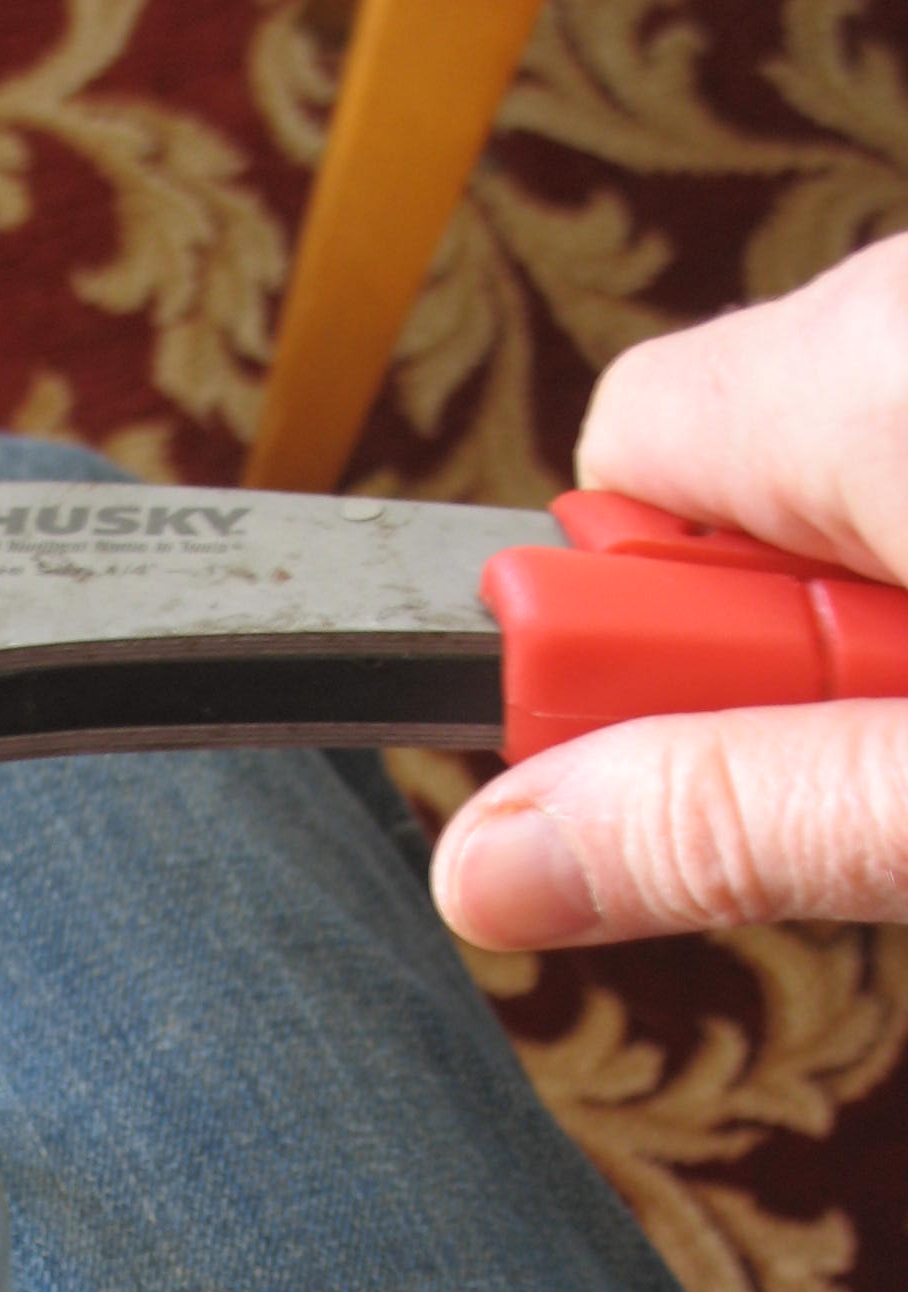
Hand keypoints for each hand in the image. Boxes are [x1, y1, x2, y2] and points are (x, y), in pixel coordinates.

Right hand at [431, 236, 907, 948]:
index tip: (715, 749)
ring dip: (895, 618)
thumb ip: (719, 818)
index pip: (614, 466)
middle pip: (739, 483)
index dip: (632, 639)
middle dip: (784, 646)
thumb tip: (484, 864)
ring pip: (868, 483)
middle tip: (895, 758)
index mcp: (866, 366)